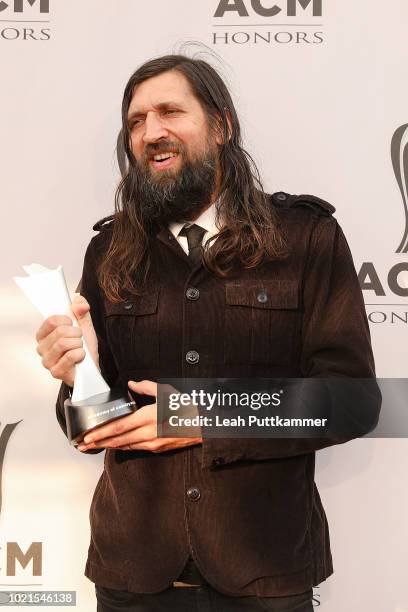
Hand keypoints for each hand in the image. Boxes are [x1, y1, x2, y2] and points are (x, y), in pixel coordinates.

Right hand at [35, 294, 98, 386]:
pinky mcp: (56, 372)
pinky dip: (80, 354)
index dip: (67, 320)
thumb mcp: (84, 325)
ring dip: (78, 344)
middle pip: (59, 331)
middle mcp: (42, 348)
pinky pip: (70, 356)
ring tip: (79, 348)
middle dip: (76, 333)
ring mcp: (47, 361)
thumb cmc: (84, 347)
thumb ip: (81, 310)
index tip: (73, 325)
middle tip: (79, 339)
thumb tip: (80, 302)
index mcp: (44, 335)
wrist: (91, 367)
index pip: (51, 320)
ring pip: (64, 343)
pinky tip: (80, 358)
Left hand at [77, 380, 202, 451]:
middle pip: (118, 440)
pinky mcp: (157, 448)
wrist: (204, 426)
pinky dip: (122, 447)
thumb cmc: (187, 407)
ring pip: (125, 446)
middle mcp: (148, 433)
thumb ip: (147, 387)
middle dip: (99, 442)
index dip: (101, 432)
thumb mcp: (167, 392)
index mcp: (149, 417)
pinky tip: (115, 445)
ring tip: (94, 446)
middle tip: (83, 444)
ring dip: (108, 446)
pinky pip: (135, 448)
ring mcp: (153, 443)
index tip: (88, 435)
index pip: (118, 427)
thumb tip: (131, 384)